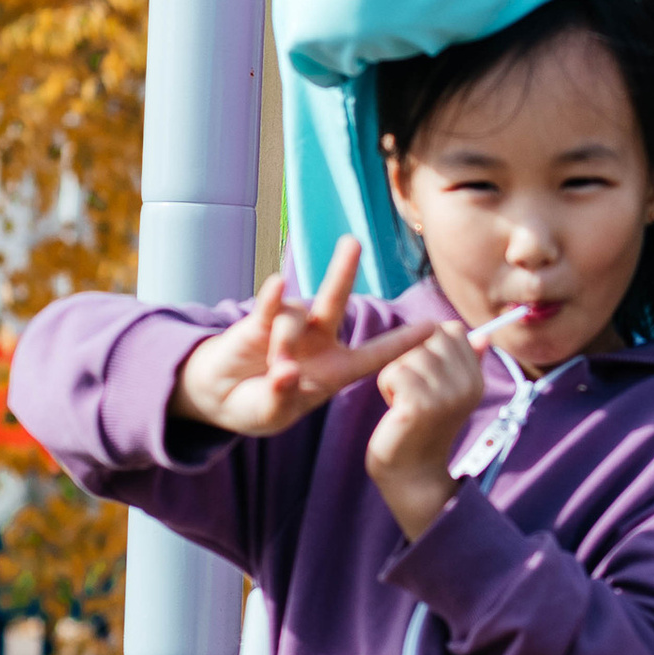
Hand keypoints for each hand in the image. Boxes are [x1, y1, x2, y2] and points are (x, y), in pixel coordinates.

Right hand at [171, 238, 436, 437]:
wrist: (218, 397)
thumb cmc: (256, 406)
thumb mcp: (271, 414)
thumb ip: (281, 397)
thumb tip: (285, 371)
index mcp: (333, 370)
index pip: (374, 355)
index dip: (403, 343)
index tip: (435, 328)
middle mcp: (316, 342)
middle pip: (335, 301)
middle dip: (342, 271)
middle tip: (352, 241)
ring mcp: (289, 328)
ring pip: (295, 319)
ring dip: (284, 342)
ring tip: (272, 369)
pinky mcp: (259, 322)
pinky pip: (270, 305)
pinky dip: (273, 297)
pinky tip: (276, 284)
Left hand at [364, 318, 495, 542]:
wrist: (413, 474)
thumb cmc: (425, 428)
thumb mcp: (451, 393)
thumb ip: (465, 362)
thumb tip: (482, 336)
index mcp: (476, 380)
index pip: (453, 331)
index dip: (430, 344)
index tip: (428, 373)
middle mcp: (467, 386)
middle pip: (429, 335)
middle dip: (411, 356)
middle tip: (413, 389)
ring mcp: (445, 395)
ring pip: (408, 353)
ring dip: (397, 373)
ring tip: (405, 401)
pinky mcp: (419, 406)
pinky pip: (394, 372)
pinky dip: (387, 387)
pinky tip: (397, 409)